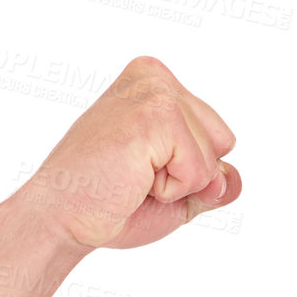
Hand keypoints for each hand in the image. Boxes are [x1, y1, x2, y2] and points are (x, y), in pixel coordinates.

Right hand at [11, 56, 240, 249]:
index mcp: (155, 84)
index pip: (218, 136)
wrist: (63, 219)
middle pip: (223, 141)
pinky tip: (133, 178)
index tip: (141, 171)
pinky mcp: (154, 113)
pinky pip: (201, 169)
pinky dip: (173, 189)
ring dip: (179, 184)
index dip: (190, 171)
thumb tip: (233, 179)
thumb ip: (211, 182)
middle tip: (135, 176)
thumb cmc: (109, 204)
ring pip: (213, 157)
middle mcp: (154, 77)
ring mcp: (154, 91)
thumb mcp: (175, 194)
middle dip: (189, 174)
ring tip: (132, 176)